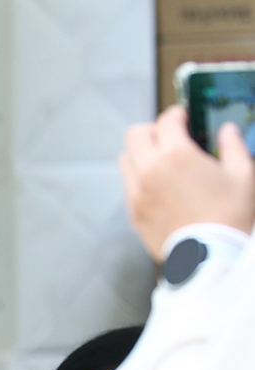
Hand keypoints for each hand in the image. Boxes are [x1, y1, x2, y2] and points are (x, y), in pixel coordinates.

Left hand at [122, 107, 254, 257]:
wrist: (209, 254)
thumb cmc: (230, 214)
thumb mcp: (243, 174)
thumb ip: (232, 146)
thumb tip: (227, 130)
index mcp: (175, 155)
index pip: (165, 121)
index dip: (176, 115)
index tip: (185, 118)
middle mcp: (148, 170)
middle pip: (135, 135)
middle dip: (152, 131)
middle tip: (170, 137)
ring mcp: (136, 192)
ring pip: (126, 159)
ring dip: (141, 154)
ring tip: (162, 162)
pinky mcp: (132, 212)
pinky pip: (127, 185)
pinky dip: (138, 178)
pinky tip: (158, 186)